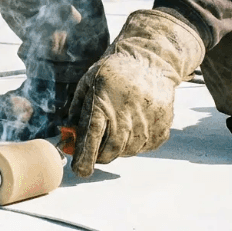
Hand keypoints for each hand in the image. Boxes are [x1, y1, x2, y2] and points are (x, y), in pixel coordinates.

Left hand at [68, 10, 204, 176]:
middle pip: (112, 149)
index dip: (85, 156)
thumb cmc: (114, 71)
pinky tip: (134, 127)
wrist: (150, 60)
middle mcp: (127, 113)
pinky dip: (137, 143)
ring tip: (117, 131)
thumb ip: (78, 108)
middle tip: (96, 154)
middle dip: (101, 157)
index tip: (81, 170)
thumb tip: (68, 134)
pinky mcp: (163, 124)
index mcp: (104, 102)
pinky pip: (147, 146)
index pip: (93, 137)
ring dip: (119, 149)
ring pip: (130, 150)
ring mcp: (148, 119)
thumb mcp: (89, 82)